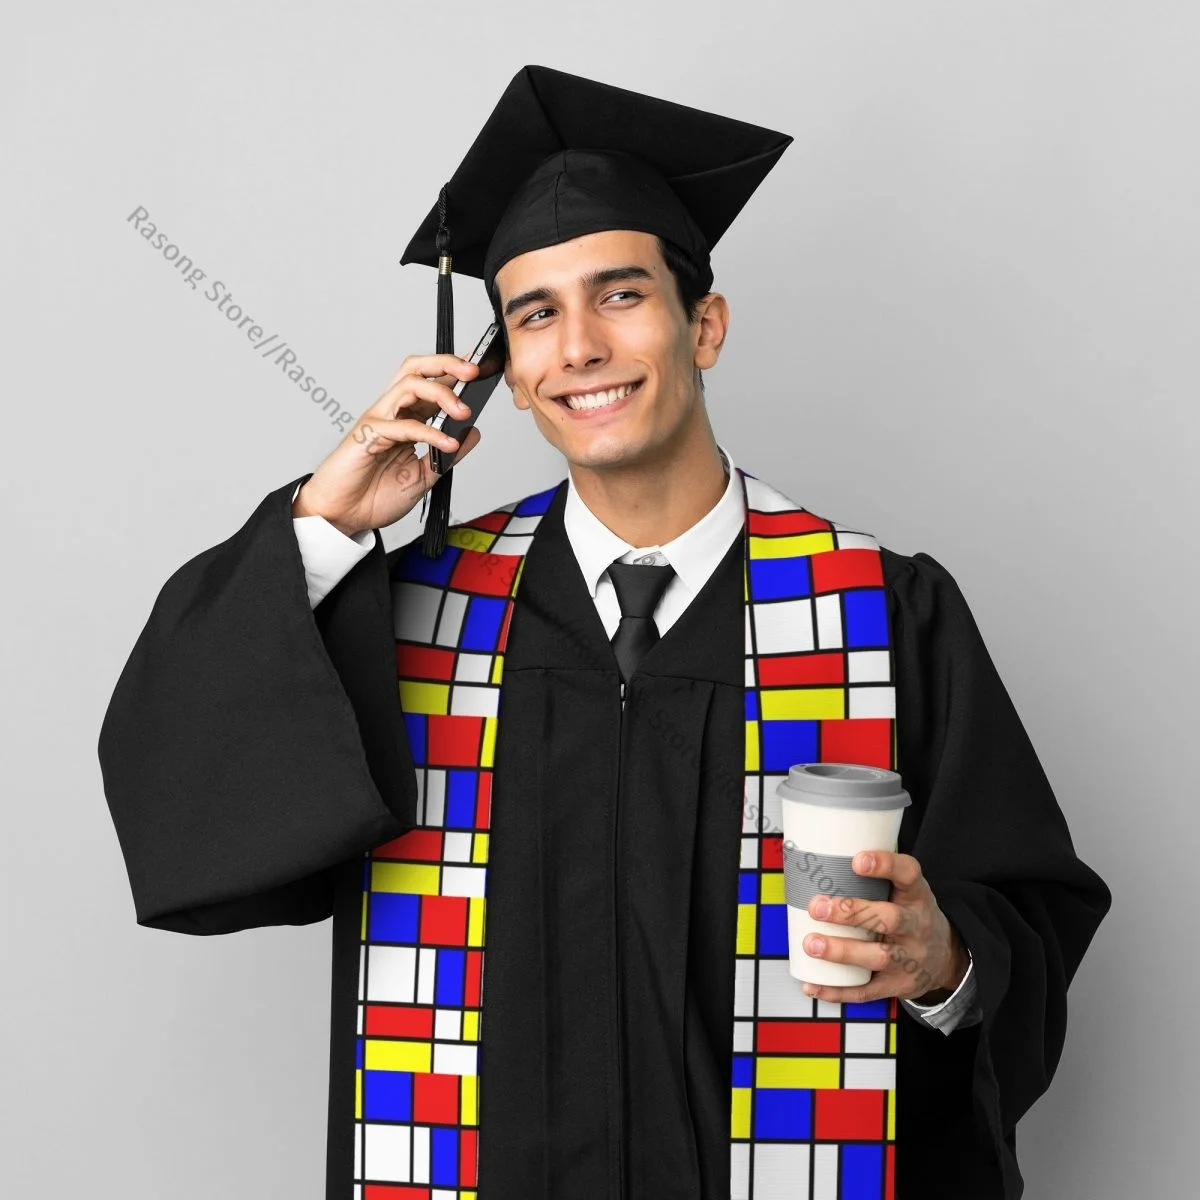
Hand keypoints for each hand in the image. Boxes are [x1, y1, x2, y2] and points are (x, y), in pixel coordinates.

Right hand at [292, 353, 483, 536]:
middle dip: (446, 363)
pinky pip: (403, 426)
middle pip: (416, 369)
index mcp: (405, 417)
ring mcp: (378, 420)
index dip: (454, 372)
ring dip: (441, 393)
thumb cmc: (374, 495)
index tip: (482, 368)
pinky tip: (448, 444)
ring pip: (409, 385)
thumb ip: (447, 454)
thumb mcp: (425, 475)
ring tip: (464, 411)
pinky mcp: (368, 435)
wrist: (343, 516)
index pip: (430, 383)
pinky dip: (429, 433)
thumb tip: (473, 432)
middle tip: (474, 370)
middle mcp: (391, 412)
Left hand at [798, 850, 969, 1005]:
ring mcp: (908, 959)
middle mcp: (915, 926)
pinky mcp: (898, 985)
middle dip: (850, 912)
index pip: (908, 874)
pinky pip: (867, 991)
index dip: (885, 866)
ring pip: (877, 957)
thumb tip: (821, 859)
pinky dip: (837, 991)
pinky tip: (813, 985)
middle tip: (817, 907)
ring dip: (841, 951)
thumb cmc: (911, 915)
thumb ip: (876, 878)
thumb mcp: (905, 891)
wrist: (945, 957)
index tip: (857, 860)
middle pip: (888, 919)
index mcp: (916, 897)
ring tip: (812, 944)